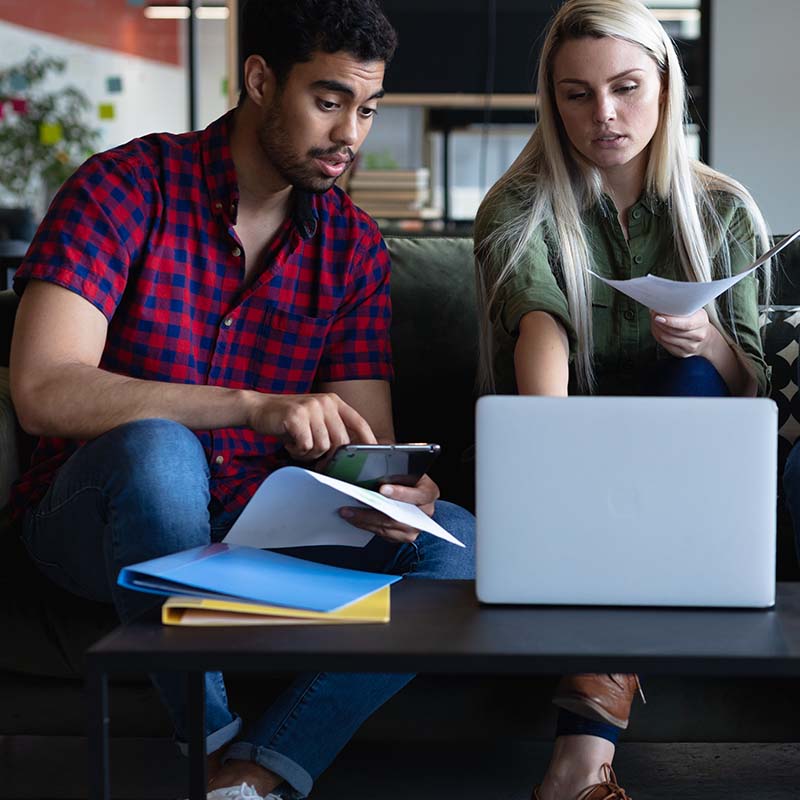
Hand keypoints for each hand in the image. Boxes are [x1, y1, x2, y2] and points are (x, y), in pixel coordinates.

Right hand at [247, 392, 375, 459]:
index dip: (369, 439)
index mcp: (333, 402)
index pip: (359, 422)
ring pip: (323, 447)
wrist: (258, 408)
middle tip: (314, 457)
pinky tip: (289, 442)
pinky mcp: (296, 416)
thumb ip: (332, 431)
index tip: (375, 454)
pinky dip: (297, 451)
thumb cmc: (288, 420)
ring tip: (298, 444)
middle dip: (329, 456)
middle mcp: (325, 402)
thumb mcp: (314, 419)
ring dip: (309, 453)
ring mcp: (311, 407)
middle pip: (341, 441)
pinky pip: (306, 446)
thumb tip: (349, 455)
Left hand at [339, 473, 439, 543]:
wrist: (415, 497)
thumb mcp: (408, 468)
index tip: (382, 489)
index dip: (401, 493)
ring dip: (365, 519)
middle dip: (375, 509)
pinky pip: (383, 534)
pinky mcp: (404, 537)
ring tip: (347, 510)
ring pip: (388, 527)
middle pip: (400, 515)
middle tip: (356, 500)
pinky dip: (366, 525)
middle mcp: (426, 512)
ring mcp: (415, 527)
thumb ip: (396, 465)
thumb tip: (374, 455)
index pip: (419, 494)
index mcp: (429, 492)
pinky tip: (352, 517)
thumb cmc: (408, 478)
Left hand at [650, 308, 716, 358]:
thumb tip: (659, 305)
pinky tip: (657, 329)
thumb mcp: (693, 311)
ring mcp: (691, 346)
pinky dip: (657, 336)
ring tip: (654, 320)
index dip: (670, 321)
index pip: (686, 324)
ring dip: (656, 328)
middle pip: (673, 331)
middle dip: (659, 322)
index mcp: (702, 322)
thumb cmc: (696, 321)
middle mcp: (698, 335)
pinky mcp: (682, 353)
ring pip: (666, 338)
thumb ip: (679, 308)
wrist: (706, 339)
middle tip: (653, 314)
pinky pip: (664, 344)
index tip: (658, 316)